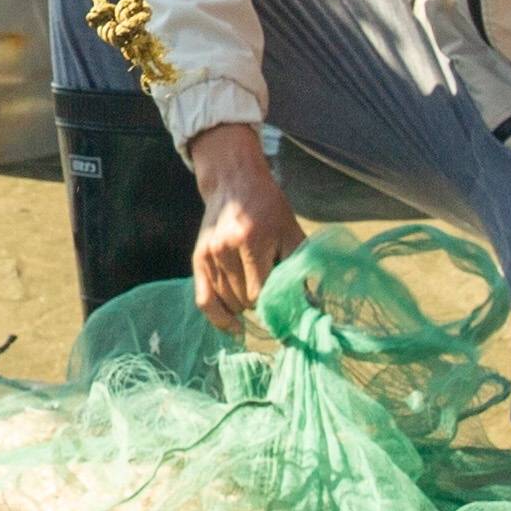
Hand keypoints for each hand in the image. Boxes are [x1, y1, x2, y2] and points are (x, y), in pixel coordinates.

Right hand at [184, 127, 301, 329]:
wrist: (234, 183)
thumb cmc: (269, 208)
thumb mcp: (291, 230)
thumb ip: (300, 265)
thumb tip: (312, 304)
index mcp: (252, 240)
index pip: (261, 292)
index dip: (275, 304)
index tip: (287, 307)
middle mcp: (226, 249)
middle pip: (244, 300)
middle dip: (261, 302)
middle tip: (272, 291)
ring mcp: (209, 256)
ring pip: (229, 302)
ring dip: (244, 306)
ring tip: (256, 292)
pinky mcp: (198, 260)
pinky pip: (203, 301)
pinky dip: (219, 318)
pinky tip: (234, 327)